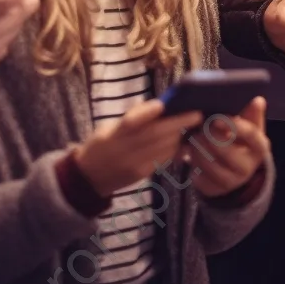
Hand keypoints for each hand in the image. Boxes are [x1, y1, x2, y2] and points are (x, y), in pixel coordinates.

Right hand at [74, 99, 203, 196]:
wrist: (88, 177)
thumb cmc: (101, 144)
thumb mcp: (108, 127)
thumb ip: (131, 118)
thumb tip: (160, 107)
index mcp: (113, 134)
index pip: (130, 122)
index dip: (146, 113)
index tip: (162, 105)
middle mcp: (123, 150)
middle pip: (153, 135)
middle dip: (178, 124)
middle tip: (196, 114)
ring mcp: (133, 164)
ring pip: (162, 148)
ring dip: (179, 136)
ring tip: (192, 125)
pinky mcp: (141, 174)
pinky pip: (162, 160)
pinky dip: (174, 150)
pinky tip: (183, 143)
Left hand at [182, 97, 270, 198]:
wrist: (238, 170)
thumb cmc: (241, 140)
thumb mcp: (249, 126)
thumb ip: (251, 113)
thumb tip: (258, 100)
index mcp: (259, 147)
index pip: (251, 135)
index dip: (234, 126)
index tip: (217, 119)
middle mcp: (248, 168)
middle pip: (226, 151)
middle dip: (209, 138)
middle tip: (200, 129)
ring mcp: (232, 182)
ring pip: (210, 166)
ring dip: (197, 150)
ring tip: (193, 139)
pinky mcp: (216, 190)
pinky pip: (200, 178)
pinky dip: (192, 165)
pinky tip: (192, 155)